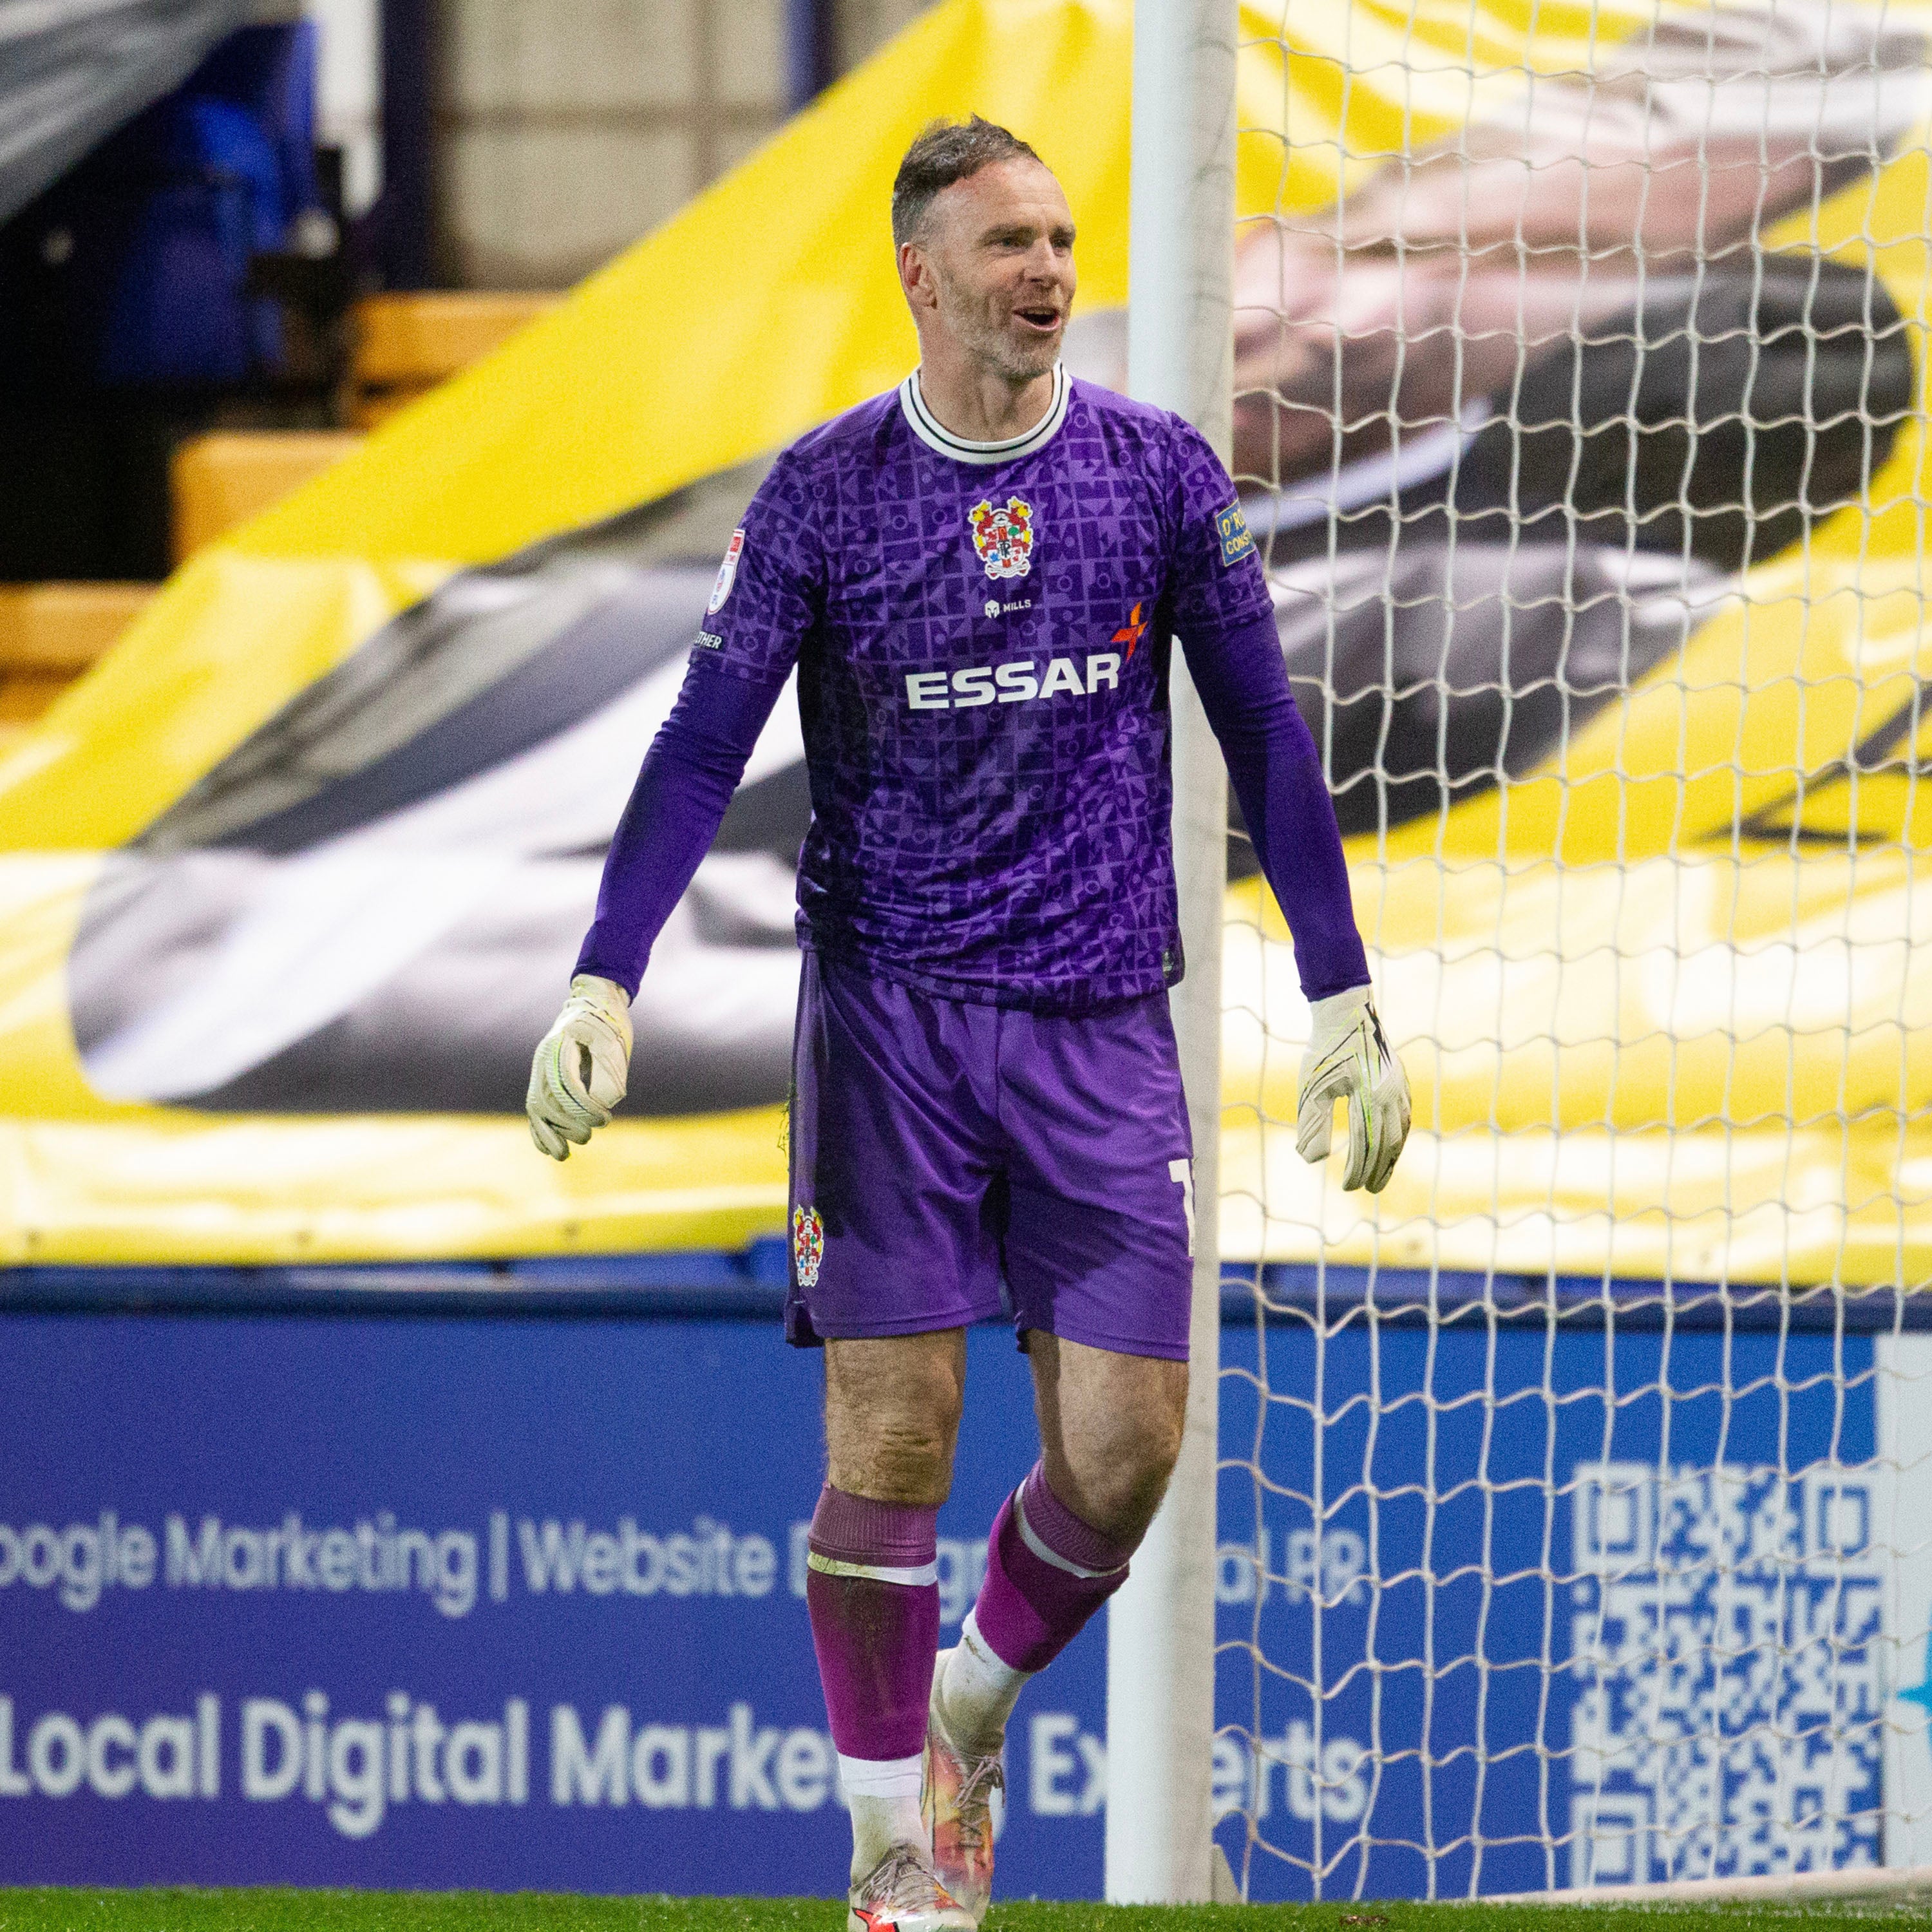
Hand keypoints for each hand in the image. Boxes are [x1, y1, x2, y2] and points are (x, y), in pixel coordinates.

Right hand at [527, 974, 633, 1160]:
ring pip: (536, 1108)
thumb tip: (600, 1106)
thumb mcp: (614, 1045)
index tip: (604, 1118)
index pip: (566, 1085)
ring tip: (564, 1155)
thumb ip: (606, 1074)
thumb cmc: (610, 1022)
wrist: (595, 1000)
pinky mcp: (545, 1077)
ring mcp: (541, 1068)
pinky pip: (536, 1107)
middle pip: (544, 1102)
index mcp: (560, 1047)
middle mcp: (545, 1059)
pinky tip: (546, 1149)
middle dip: (565, 1126)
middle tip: (587, 1136)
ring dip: (548, 1135)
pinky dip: (539, 1130)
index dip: (584, 1108)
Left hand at [1296, 985, 1410, 1192]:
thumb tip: (1312, 1161)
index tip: (1347, 1187)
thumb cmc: (1324, 1050)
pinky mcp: (1401, 1081)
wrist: (1348, 1012)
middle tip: (1367, 1190)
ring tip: (1381, 1178)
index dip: (1357, 1169)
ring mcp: (1399, 1087)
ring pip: (1401, 1132)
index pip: (1365, 1144)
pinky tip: (1392, 1149)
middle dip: (1376, 1170)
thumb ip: (1312, 1125)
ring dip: (1391, 1158)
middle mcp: (1389, 1094)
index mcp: (1367, 1096)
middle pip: (1387, 1143)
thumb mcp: (1311, 1087)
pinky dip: (1399, 1137)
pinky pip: (1405, 1117)